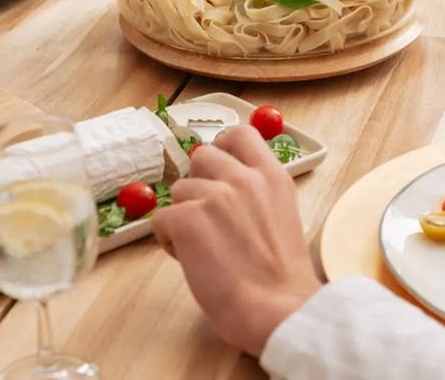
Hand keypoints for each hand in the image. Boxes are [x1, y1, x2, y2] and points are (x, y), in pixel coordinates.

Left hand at [152, 125, 321, 356]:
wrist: (281, 311)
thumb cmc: (282, 278)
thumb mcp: (282, 214)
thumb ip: (257, 191)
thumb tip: (225, 183)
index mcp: (272, 175)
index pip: (239, 134)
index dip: (224, 149)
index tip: (221, 173)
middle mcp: (243, 178)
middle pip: (202, 156)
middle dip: (200, 184)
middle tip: (209, 218)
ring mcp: (215, 196)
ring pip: (179, 189)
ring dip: (185, 215)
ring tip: (203, 247)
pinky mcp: (188, 220)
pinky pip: (162, 218)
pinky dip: (169, 239)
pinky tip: (190, 259)